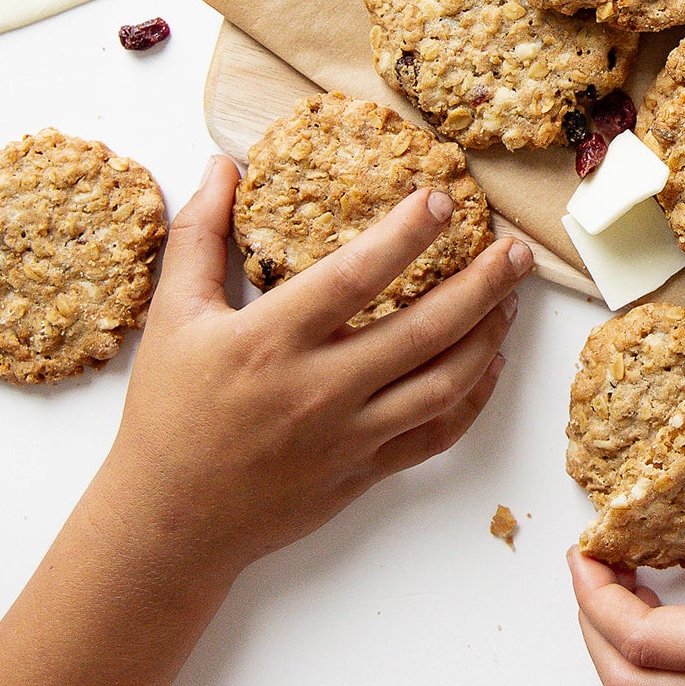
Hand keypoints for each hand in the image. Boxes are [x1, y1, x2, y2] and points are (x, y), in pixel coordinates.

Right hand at [103, 157, 531, 580]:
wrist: (169, 520)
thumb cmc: (168, 412)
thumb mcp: (170, 315)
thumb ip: (198, 234)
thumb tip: (220, 165)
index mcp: (271, 340)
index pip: (355, 276)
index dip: (406, 234)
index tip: (443, 198)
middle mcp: (319, 388)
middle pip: (423, 328)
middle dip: (481, 283)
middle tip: (516, 249)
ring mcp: (348, 435)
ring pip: (443, 382)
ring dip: (488, 336)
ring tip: (512, 298)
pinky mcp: (364, 472)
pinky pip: (435, 435)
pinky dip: (473, 400)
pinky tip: (489, 366)